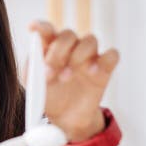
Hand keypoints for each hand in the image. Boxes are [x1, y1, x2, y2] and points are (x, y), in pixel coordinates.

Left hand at [29, 21, 119, 141]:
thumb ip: (33, 69)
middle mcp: (70, 48)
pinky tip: (93, 73)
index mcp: (50, 48)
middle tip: (50, 72)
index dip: (41, 26)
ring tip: (67, 77)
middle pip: (68, 35)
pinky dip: (105, 60)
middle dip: (58, 51)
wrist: (66, 118)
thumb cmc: (49, 96)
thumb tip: (38, 58)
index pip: (47, 30)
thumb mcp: (34, 85)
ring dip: (78, 56)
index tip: (33, 28)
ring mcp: (88, 57)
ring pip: (90, 40)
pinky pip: (112, 55)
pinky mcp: (104, 69)